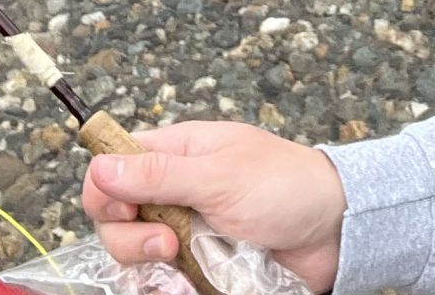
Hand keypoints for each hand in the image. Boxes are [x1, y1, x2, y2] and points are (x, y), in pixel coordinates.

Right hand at [82, 120, 343, 293]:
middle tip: (168, 243)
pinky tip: (187, 288)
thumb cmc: (287, 186)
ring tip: (184, 269)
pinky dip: (169, 290)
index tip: (126, 208)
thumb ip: (159, 175)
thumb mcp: (220, 176)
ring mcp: (185, 233)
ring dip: (150, 271)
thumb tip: (100, 166)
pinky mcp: (199, 268)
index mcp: (176, 154)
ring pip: (136, 260)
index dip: (107, 190)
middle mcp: (173, 193)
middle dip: (131, 238)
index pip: (113, 167)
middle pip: (115, 220)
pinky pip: (164, 285)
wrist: (334, 231)